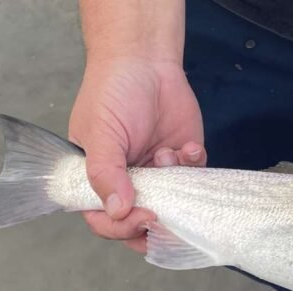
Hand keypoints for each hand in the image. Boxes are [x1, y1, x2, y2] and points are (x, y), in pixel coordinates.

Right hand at [68, 56, 205, 252]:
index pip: (103, 220)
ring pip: (171, 203)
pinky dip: (193, 164)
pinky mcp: (182, 159)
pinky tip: (187, 146)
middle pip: (139, 223)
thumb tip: (117, 211)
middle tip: (163, 212)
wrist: (146, 59)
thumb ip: (106, 174)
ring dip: (173, 184)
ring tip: (166, 152)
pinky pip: (194, 179)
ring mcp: (156, 172)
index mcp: (97, 178)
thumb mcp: (101, 134)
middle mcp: (127, 181)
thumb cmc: (112, 93)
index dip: (121, 228)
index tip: (141, 218)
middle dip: (154, 222)